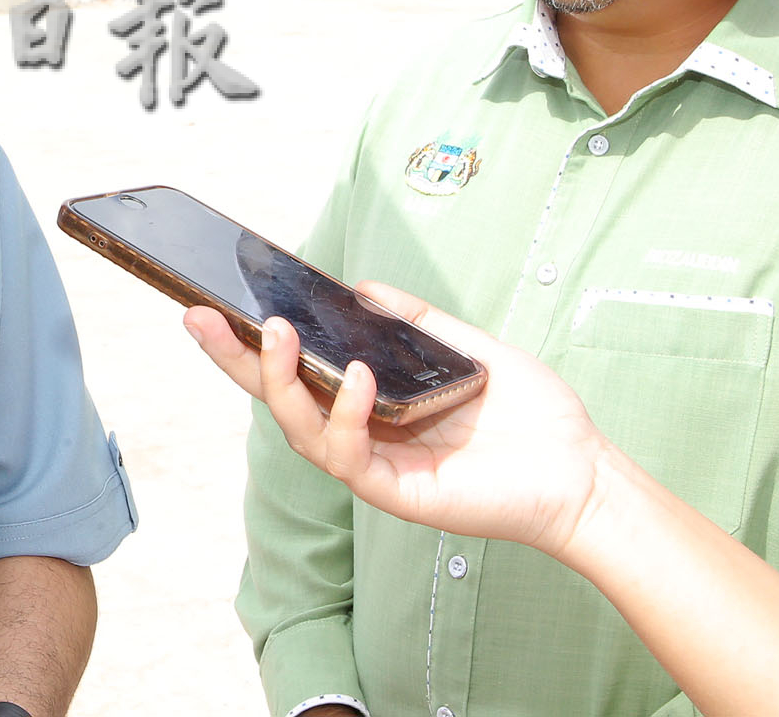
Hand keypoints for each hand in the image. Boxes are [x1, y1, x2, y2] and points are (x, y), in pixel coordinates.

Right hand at [185, 284, 612, 557]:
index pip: (299, 369)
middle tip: (199, 317)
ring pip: (300, 428)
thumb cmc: (530, 417)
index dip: (253, 340)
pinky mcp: (396, 491)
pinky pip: (349, 455)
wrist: (579, 470)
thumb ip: (414, 321)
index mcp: (371, 400)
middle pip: (278, 397)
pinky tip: (355, 378)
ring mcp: (374, 465)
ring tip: (276, 334)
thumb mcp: (467, 347)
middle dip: (233, 359)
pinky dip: (345, 414)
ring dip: (281, 380)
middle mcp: (362, 433)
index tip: (215, 303)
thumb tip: (359, 288)